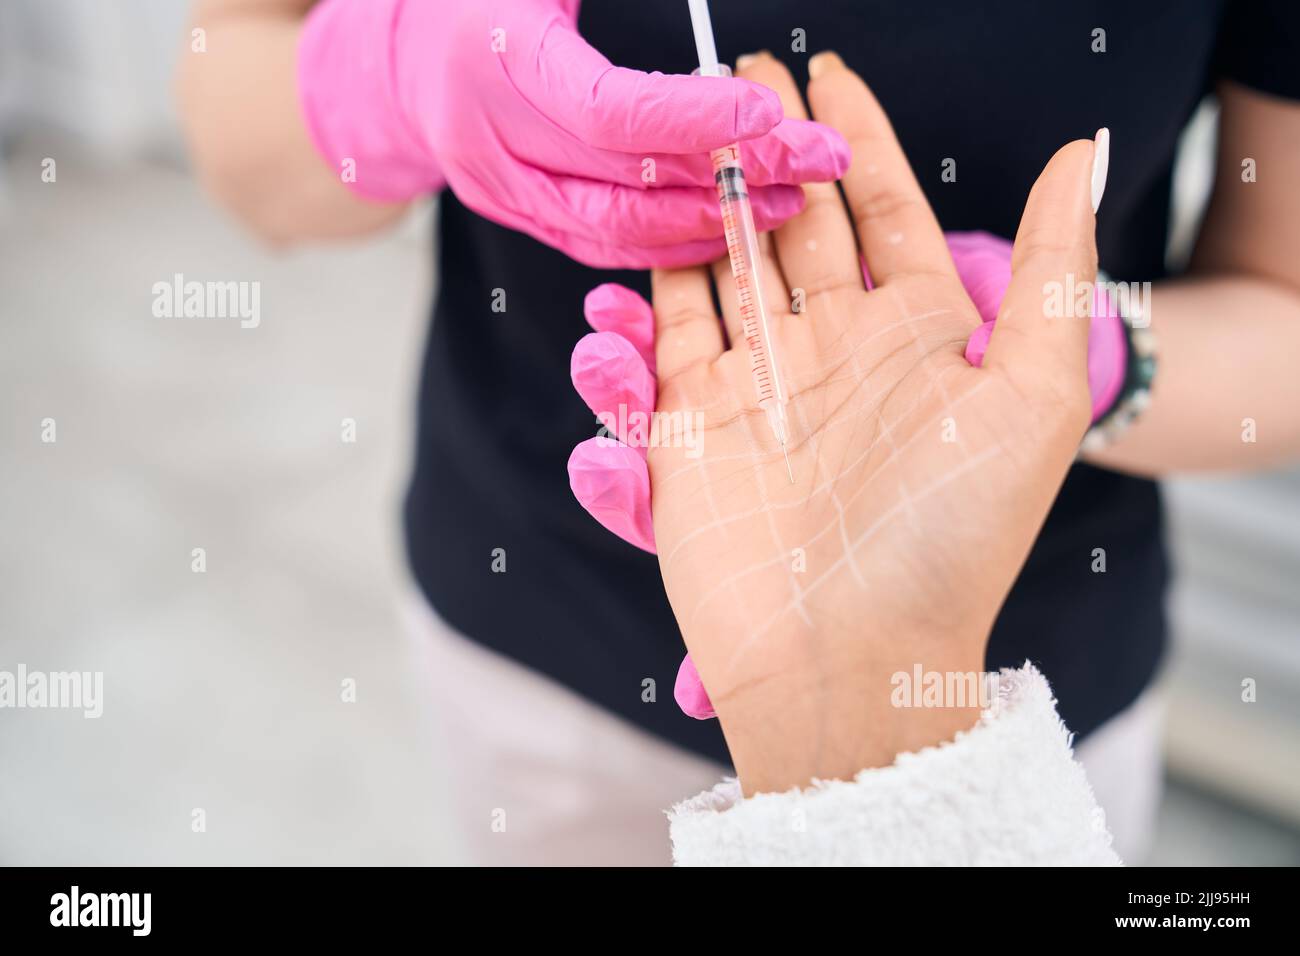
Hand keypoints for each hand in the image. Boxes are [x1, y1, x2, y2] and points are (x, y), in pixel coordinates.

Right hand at [298, 0, 848, 266]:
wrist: (403, 54)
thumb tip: (706, 5)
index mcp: (497, 60)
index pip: (611, 112)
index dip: (694, 119)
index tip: (769, 116)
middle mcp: (493, 139)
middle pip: (627, 179)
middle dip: (730, 176)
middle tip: (812, 165)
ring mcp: (501, 189)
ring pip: (616, 229)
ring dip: (708, 222)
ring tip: (786, 203)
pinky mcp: (516, 215)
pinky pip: (599, 244)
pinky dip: (665, 242)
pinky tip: (723, 227)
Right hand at [614, 51, 1100, 793]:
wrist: (848, 661)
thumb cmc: (951, 541)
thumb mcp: (1034, 402)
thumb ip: (1050, 274)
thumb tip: (1078, 153)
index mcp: (916, 339)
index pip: (882, 212)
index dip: (857, 140)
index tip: (827, 74)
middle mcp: (834, 352)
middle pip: (795, 224)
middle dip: (769, 148)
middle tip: (739, 73)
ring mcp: (758, 384)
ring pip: (724, 263)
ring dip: (705, 198)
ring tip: (684, 130)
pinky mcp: (687, 420)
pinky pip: (663, 325)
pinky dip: (650, 273)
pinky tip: (645, 218)